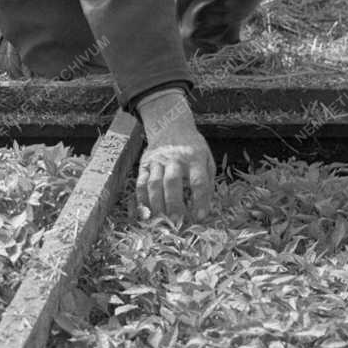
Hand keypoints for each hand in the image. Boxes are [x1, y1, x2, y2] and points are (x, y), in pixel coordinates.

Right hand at [135, 91, 215, 222]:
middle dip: (174, 204)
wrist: (169, 125)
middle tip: (177, 222)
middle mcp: (174, 158)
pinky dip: (142, 198)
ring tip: (161, 221)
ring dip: (157, 204)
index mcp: (195, 157)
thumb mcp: (207, 157)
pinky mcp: (144, 163)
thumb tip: (206, 206)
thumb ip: (207, 180)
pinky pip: (141, 182)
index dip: (200, 200)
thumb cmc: (192, 146)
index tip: (200, 217)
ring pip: (154, 183)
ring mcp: (157, 160)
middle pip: (172, 183)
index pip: (198, 181)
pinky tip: (146, 211)